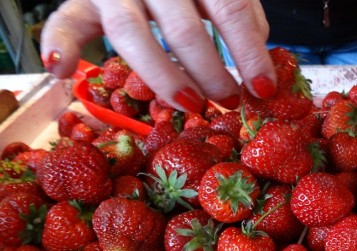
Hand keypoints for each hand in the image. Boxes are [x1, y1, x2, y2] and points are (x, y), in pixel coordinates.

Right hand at [40, 0, 276, 111]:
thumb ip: (242, 13)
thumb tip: (258, 60)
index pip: (229, 8)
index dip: (250, 52)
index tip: (265, 89)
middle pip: (183, 29)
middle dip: (210, 72)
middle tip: (228, 100)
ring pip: (132, 33)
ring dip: (162, 76)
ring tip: (189, 104)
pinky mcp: (83, 0)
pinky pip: (66, 20)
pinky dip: (59, 43)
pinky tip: (63, 71)